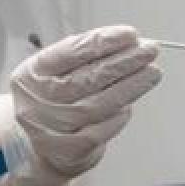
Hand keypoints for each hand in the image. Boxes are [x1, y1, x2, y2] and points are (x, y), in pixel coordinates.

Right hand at [11, 25, 160, 175]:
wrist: (37, 144)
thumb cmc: (54, 98)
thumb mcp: (56, 71)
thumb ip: (87, 55)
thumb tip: (130, 43)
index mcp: (32, 74)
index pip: (70, 53)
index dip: (102, 42)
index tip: (130, 34)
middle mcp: (38, 101)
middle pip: (86, 78)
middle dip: (123, 62)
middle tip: (149, 50)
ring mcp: (52, 128)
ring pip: (98, 105)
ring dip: (130, 87)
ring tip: (152, 73)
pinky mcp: (69, 150)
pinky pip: (102, 130)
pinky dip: (119, 114)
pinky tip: (130, 103)